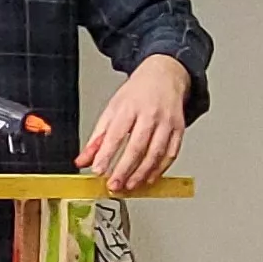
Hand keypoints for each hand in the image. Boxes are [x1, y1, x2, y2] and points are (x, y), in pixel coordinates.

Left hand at [78, 55, 192, 191]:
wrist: (165, 76)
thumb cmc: (137, 93)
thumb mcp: (112, 109)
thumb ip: (97, 137)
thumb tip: (83, 160)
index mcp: (129, 107)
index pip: (116, 134)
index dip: (106, 154)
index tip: (98, 170)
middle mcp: (149, 114)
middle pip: (137, 146)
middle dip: (125, 169)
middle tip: (114, 185)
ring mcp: (166, 122)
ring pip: (156, 153)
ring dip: (142, 173)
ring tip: (130, 185)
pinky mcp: (179, 129)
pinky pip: (171, 153)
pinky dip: (160, 169)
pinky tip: (149, 178)